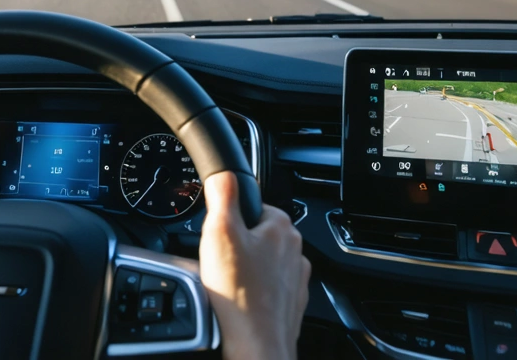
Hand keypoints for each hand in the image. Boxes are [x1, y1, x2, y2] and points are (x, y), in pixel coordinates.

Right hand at [199, 173, 309, 359]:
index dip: (233, 219)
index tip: (221, 234)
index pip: (255, 207)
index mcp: (281, 227)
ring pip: (265, 263)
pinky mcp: (291, 302)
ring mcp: (296, 279)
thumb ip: (222, 196)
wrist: (257, 345)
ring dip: (248, 270)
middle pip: (259, 236)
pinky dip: (255, 292)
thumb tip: (224, 174)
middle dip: (240, 246)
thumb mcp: (219, 233)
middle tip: (221, 262)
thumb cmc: (241, 295)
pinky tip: (239, 301)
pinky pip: (270, 288)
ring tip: (229, 284)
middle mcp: (295, 250)